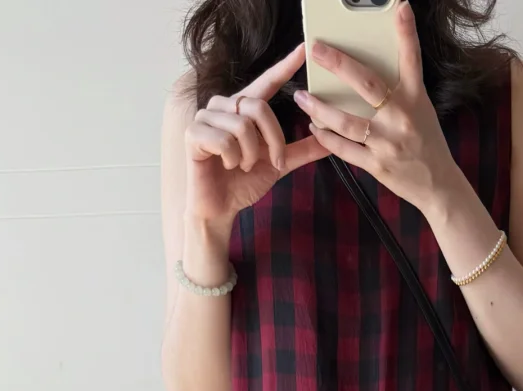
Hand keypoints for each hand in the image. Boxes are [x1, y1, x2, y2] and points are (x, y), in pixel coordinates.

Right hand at [185, 44, 327, 224]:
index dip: (284, 66)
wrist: (220, 208)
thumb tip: (329, 142)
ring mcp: (206, 116)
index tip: (303, 50)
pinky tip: (226, 167)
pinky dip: (232, 160)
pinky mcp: (193, 133)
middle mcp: (224, 105)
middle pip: (258, 108)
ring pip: (242, 126)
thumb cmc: (244, 184)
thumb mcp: (278, 165)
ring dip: (250, 155)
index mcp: (244, 109)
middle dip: (273, 141)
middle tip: (273, 163)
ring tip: (243, 166)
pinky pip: (224, 141)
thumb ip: (300, 151)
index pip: (266, 83)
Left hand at [293, 2, 461, 215]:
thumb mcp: (421, 110)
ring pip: (347, 121)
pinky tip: (314, 127)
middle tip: (316, 49)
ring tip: (302, 96)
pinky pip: (345, 149)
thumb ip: (400, 90)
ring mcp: (388, 143)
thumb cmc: (427, 144)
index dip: (406, 32)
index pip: (411, 59)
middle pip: (366, 84)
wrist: (438, 186)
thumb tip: (371, 72)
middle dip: (338, 64)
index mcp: (415, 98)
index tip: (400, 6)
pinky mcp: (377, 165)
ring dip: (320, 107)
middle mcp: (402, 117)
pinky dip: (327, 137)